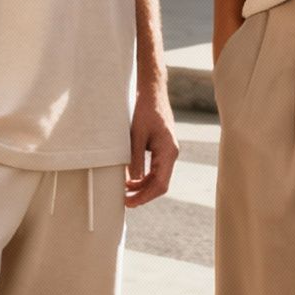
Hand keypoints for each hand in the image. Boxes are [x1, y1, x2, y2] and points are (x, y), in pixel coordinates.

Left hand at [125, 85, 178, 206]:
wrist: (152, 92)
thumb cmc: (145, 110)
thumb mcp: (136, 136)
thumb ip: (135, 159)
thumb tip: (132, 182)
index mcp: (168, 152)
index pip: (160, 184)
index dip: (145, 196)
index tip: (129, 202)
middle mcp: (170, 154)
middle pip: (160, 184)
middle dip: (143, 194)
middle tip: (124, 201)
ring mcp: (166, 152)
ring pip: (157, 177)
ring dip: (142, 186)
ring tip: (124, 191)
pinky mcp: (160, 148)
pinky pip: (154, 168)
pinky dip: (142, 176)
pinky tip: (129, 178)